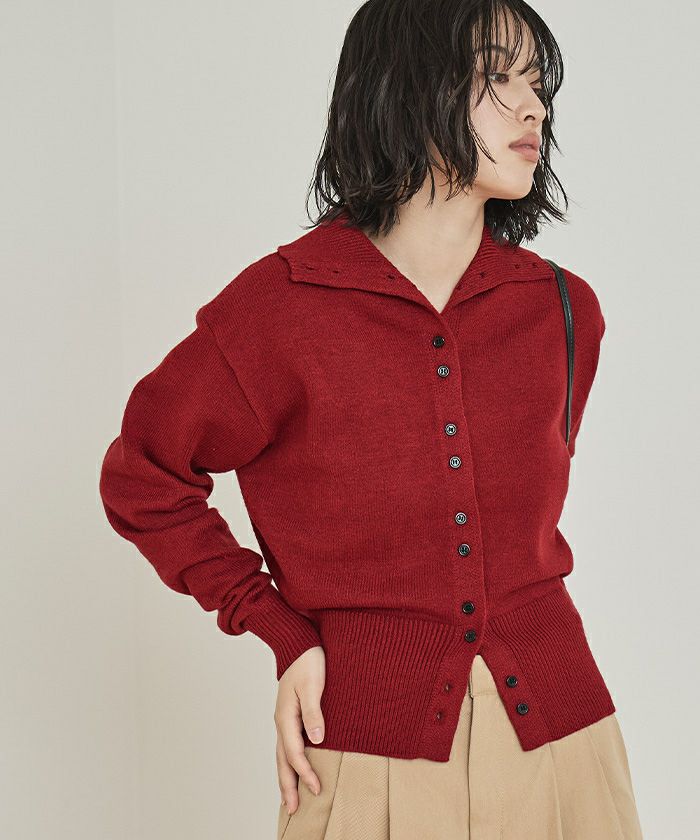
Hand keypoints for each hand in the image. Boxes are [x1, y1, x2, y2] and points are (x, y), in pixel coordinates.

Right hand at [274, 645, 325, 814]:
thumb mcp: (312, 684)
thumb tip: (318, 739)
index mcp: (286, 716)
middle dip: (287, 785)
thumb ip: (313, 712)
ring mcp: (284, 718)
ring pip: (282, 754)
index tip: (317, 788)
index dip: (305, 773)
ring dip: (285, 776)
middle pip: (282, 759)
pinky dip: (288, 761)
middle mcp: (282, 720)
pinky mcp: (290, 714)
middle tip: (291, 809)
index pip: (294, 753)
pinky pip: (287, 744)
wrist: (299, 642)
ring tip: (288, 797)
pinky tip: (293, 767)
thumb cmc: (308, 661)